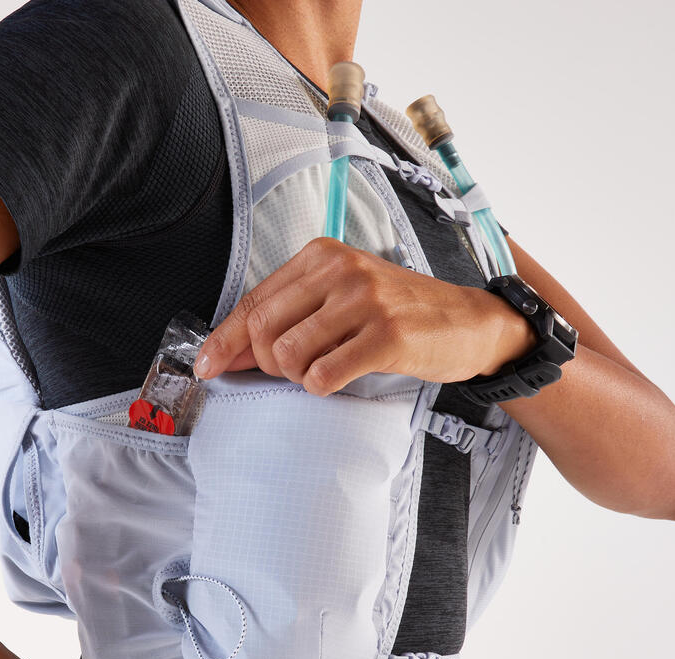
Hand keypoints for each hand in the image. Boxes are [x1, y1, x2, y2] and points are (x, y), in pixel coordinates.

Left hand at [193, 236, 534, 393]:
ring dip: (297, 376)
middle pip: (263, 331)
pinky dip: (321, 387)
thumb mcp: (340, 299)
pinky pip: (324, 375)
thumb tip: (227, 352)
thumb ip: (288, 317)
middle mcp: (339, 270)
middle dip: (267, 363)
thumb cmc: (397, 313)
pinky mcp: (387, 336)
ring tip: (322, 371)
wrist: (467, 322)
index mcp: (321, 256)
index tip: (207, 366)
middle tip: (294, 370)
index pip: (253, 302)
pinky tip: (338, 379)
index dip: (224, 341)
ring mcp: (365, 301)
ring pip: (289, 354)